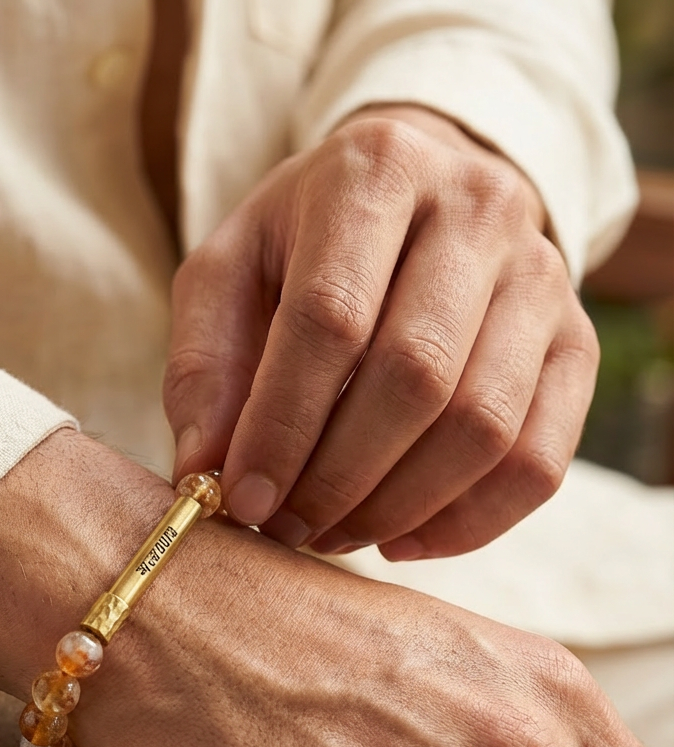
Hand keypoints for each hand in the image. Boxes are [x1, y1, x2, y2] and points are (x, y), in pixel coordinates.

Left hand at [164, 105, 598, 558]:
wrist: (420, 198)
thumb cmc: (306, 245)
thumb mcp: (230, 271)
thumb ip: (204, 365)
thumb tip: (203, 474)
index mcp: (376, 171)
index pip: (332, 317)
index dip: (283, 425)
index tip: (244, 498)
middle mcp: (479, 209)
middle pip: (416, 376)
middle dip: (340, 477)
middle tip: (288, 528)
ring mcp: (544, 278)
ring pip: (484, 426)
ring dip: (399, 507)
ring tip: (334, 533)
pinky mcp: (578, 344)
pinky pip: (539, 459)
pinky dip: (468, 523)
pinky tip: (403, 540)